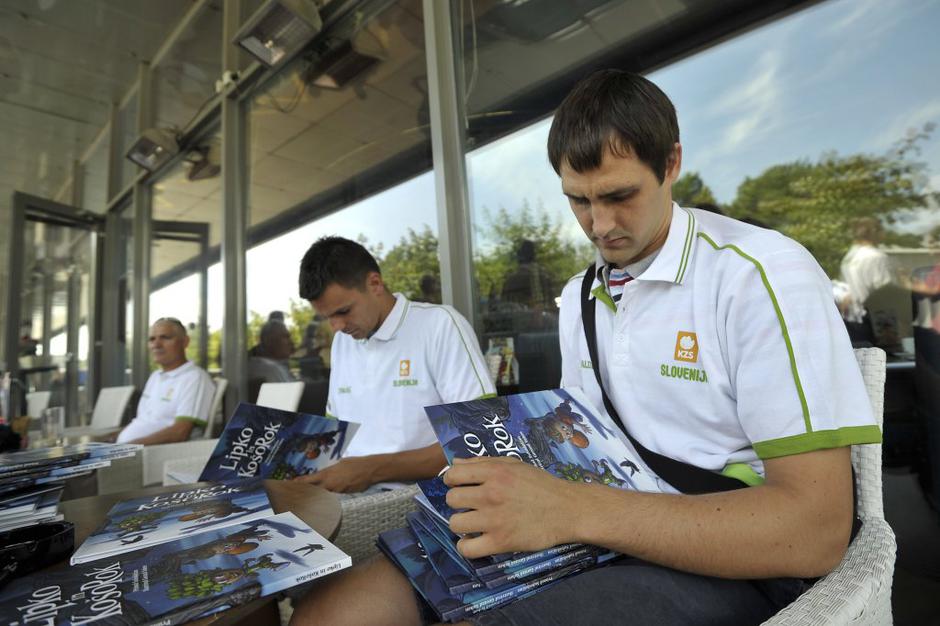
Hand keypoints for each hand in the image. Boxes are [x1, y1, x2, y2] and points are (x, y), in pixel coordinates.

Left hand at [293, 456, 377, 492]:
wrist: (370, 470)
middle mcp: (330, 485)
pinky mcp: (345, 495)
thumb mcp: (340, 463)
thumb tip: (324, 473)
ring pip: (324, 496)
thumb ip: (330, 470)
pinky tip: (326, 500)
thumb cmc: (355, 463)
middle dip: (305, 494)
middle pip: (313, 492)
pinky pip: (334, 497)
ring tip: (310, 499)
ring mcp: (337, 491)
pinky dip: (329, 498)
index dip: (299, 484)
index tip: (290, 486)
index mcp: (327, 474)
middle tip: (296, 497)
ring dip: (317, 497)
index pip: (309, 481)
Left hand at [443, 456, 579, 558]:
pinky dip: (466, 546)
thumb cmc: (541, 485)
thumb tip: (455, 462)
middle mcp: (491, 494)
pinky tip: (475, 541)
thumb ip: (483, 462)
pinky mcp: (501, 542)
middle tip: (471, 506)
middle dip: (458, 502)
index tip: (461, 486)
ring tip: (473, 523)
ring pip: (455, 523)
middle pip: (451, 499)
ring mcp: (495, 519)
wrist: (568, 509)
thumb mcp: (514, 465)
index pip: (453, 475)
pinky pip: (467, 549)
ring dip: (461, 524)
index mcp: (494, 472)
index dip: (453, 481)